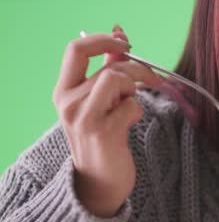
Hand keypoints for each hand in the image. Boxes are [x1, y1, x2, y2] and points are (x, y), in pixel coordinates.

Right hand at [52, 25, 161, 217]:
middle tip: (152, 79)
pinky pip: (131, 106)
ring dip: (134, 91)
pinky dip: (137, 112)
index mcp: (63, 91)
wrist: (98, 183)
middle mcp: (69, 103)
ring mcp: (85, 118)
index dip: (102, 40)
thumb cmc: (101, 139)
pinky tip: (129, 125)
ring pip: (118, 81)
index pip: (76, 50)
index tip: (124, 42)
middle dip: (137, 70)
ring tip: (129, 106)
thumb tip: (119, 38)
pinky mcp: (104, 132)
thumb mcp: (97, 101)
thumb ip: (107, 70)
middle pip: (109, 68)